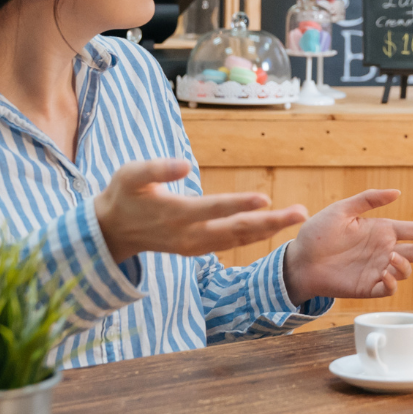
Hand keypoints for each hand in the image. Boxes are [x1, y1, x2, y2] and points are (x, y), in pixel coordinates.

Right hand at [95, 159, 308, 263]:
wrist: (112, 230)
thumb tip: (186, 164)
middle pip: (236, 230)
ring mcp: (194, 246)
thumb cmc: (123, 194)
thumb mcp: (130, 175)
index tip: (265, 198)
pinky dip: (254, 236)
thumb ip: (157, 169)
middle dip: (270, 222)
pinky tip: (273, 227)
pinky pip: (232, 243)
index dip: (239, 204)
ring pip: (238, 240)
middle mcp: (189, 235)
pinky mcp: (197, 248)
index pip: (213, 208)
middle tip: (300, 213)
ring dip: (269, 229)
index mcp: (174, 214)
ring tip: (296, 217)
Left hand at [281, 189, 412, 304]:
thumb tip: (397, 192)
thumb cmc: (318, 233)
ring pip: (407, 271)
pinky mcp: (367, 287)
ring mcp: (377, 269)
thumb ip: (369, 199)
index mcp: (382, 230)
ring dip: (405, 265)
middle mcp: (383, 250)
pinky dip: (392, 282)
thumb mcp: (342, 209)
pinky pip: (390, 289)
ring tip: (390, 259)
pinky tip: (384, 274)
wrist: (299, 260)